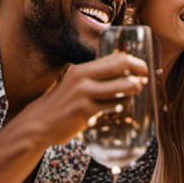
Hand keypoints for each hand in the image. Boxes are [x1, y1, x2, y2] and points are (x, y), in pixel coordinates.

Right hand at [20, 53, 149, 146]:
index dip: (136, 62)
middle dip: (140, 73)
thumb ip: (95, 79)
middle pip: (123, 66)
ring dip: (133, 91)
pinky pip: (115, 106)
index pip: (117, 58)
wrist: (39, 124)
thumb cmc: (62, 104)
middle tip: (144, 82)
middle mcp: (83, 78)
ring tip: (133, 95)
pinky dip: (121, 107)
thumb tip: (125, 75)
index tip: (143, 70)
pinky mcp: (86, 111)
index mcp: (82, 70)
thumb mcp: (75, 85)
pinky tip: (118, 109)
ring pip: (124, 87)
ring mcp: (84, 94)